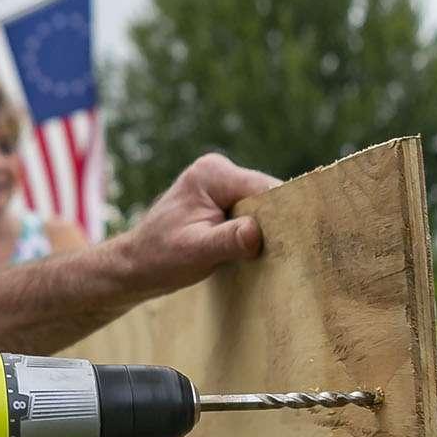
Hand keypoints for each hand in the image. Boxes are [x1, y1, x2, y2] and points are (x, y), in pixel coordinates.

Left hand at [114, 152, 278, 296]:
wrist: (135, 266)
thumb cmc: (159, 258)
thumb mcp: (195, 252)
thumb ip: (228, 240)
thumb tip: (256, 232)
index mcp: (212, 174)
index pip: (264, 188)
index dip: (284, 213)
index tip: (302, 238)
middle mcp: (219, 171)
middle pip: (268, 195)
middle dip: (276, 222)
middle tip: (291, 252)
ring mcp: (222, 185)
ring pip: (264, 206)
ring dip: (268, 229)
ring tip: (274, 254)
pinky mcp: (224, 201)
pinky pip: (254, 214)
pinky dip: (258, 232)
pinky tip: (258, 251)